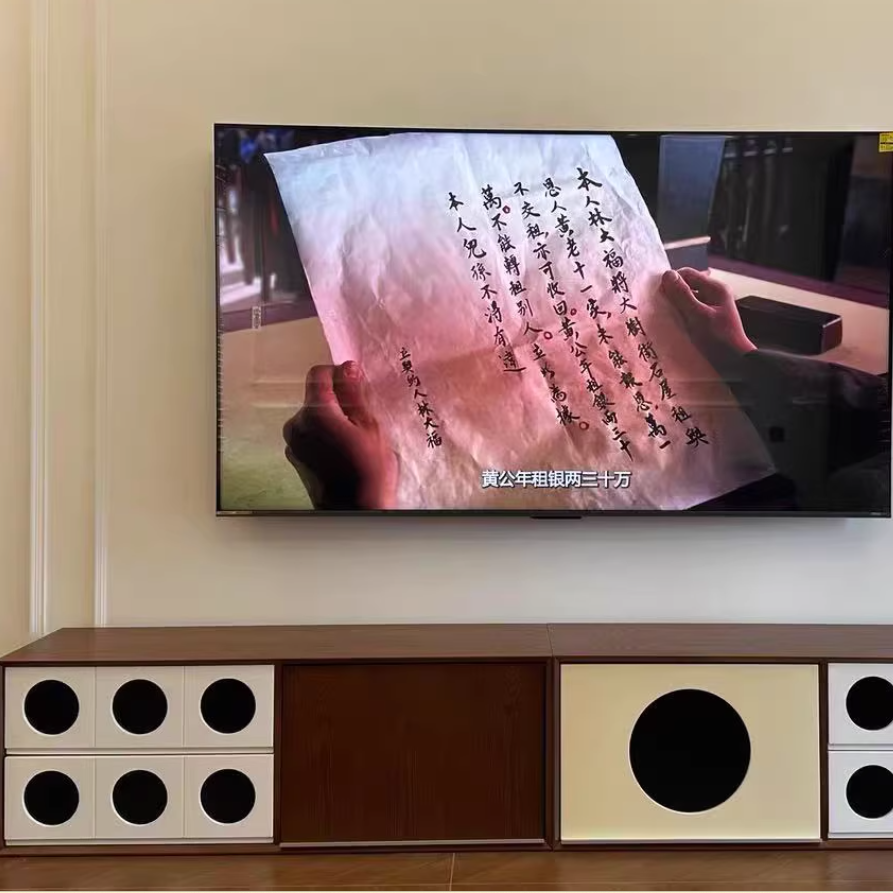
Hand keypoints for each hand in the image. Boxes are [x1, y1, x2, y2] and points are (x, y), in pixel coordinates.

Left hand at [283, 361, 397, 509]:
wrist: (354, 512)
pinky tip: (341, 451)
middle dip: (336, 400)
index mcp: (316, 413)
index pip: (318, 374)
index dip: (338, 374)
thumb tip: (348, 367)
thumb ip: (354, 394)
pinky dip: (323, 435)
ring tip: (353, 438)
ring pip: (312, 416)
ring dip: (330, 418)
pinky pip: (308, 434)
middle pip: (314, 396)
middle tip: (361, 419)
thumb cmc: (369, 471)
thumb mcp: (369, 427)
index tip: (355, 385)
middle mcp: (297, 424)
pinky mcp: (294, 456)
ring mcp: (292, 442)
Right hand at [660, 268, 756, 373]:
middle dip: (672, 294)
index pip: (687, 274)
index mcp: (715, 288)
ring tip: (664, 316)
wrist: (735, 364)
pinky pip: (689, 311)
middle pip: (687, 286)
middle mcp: (714, 294)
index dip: (671, 281)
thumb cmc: (718, 340)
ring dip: (675, 306)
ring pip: (687, 299)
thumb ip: (682, 295)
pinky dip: (680, 315)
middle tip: (659, 307)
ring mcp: (711, 307)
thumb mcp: (698, 316)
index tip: (657, 294)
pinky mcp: (707, 320)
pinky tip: (673, 324)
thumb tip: (666, 275)